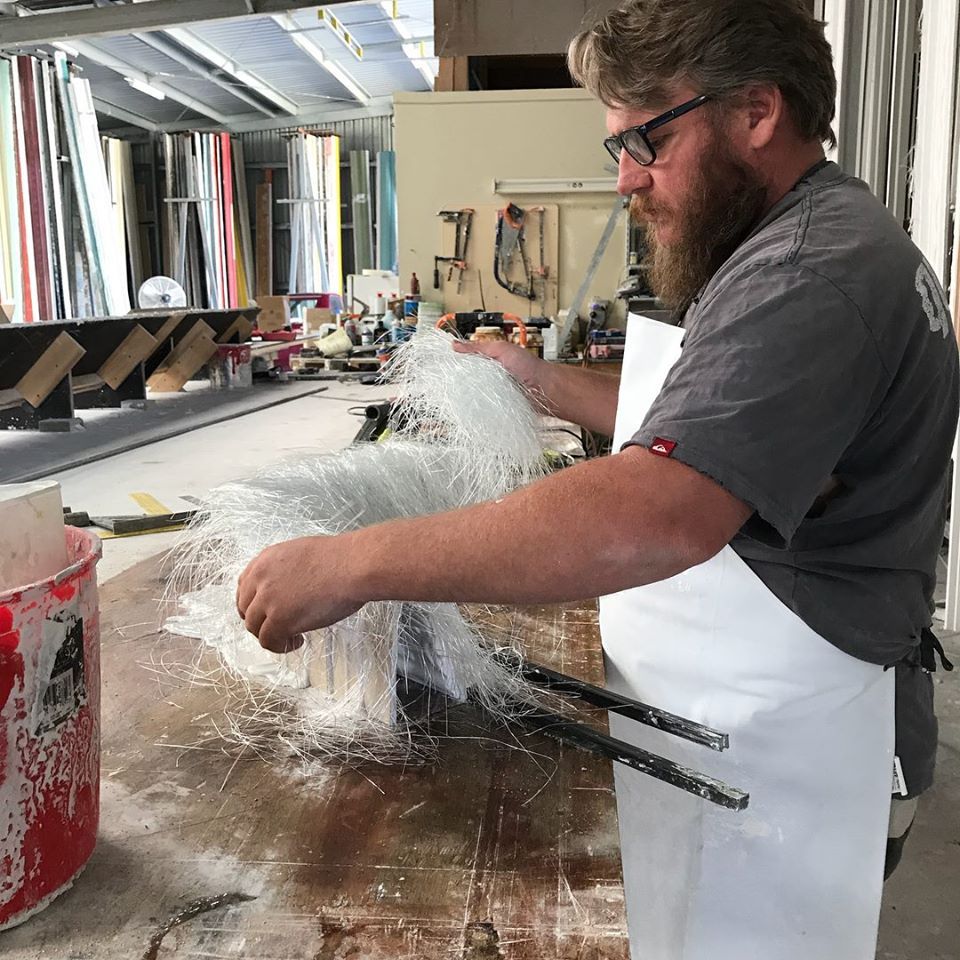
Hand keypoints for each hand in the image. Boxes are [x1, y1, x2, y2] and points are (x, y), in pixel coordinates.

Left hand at [236, 535, 364, 653]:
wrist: (352, 566)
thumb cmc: (340, 558)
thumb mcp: (302, 553)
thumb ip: (285, 569)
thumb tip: (288, 586)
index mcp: (266, 560)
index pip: (243, 586)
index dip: (252, 602)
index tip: (262, 611)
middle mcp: (261, 579)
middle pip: (245, 608)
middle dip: (259, 620)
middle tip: (276, 626)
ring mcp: (268, 600)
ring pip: (254, 627)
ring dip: (271, 634)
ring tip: (292, 636)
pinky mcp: (280, 620)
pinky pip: (268, 642)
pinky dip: (281, 646)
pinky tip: (298, 641)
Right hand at [453, 339, 552, 407]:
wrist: (544, 389)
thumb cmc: (528, 367)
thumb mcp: (501, 350)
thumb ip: (478, 347)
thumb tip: (455, 344)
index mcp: (489, 360)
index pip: (465, 360)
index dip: (454, 362)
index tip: (441, 363)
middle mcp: (489, 376)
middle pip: (465, 377)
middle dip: (457, 378)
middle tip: (446, 379)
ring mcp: (491, 391)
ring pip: (470, 392)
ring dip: (467, 392)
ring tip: (459, 390)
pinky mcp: (494, 405)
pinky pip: (480, 405)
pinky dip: (476, 404)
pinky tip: (471, 402)